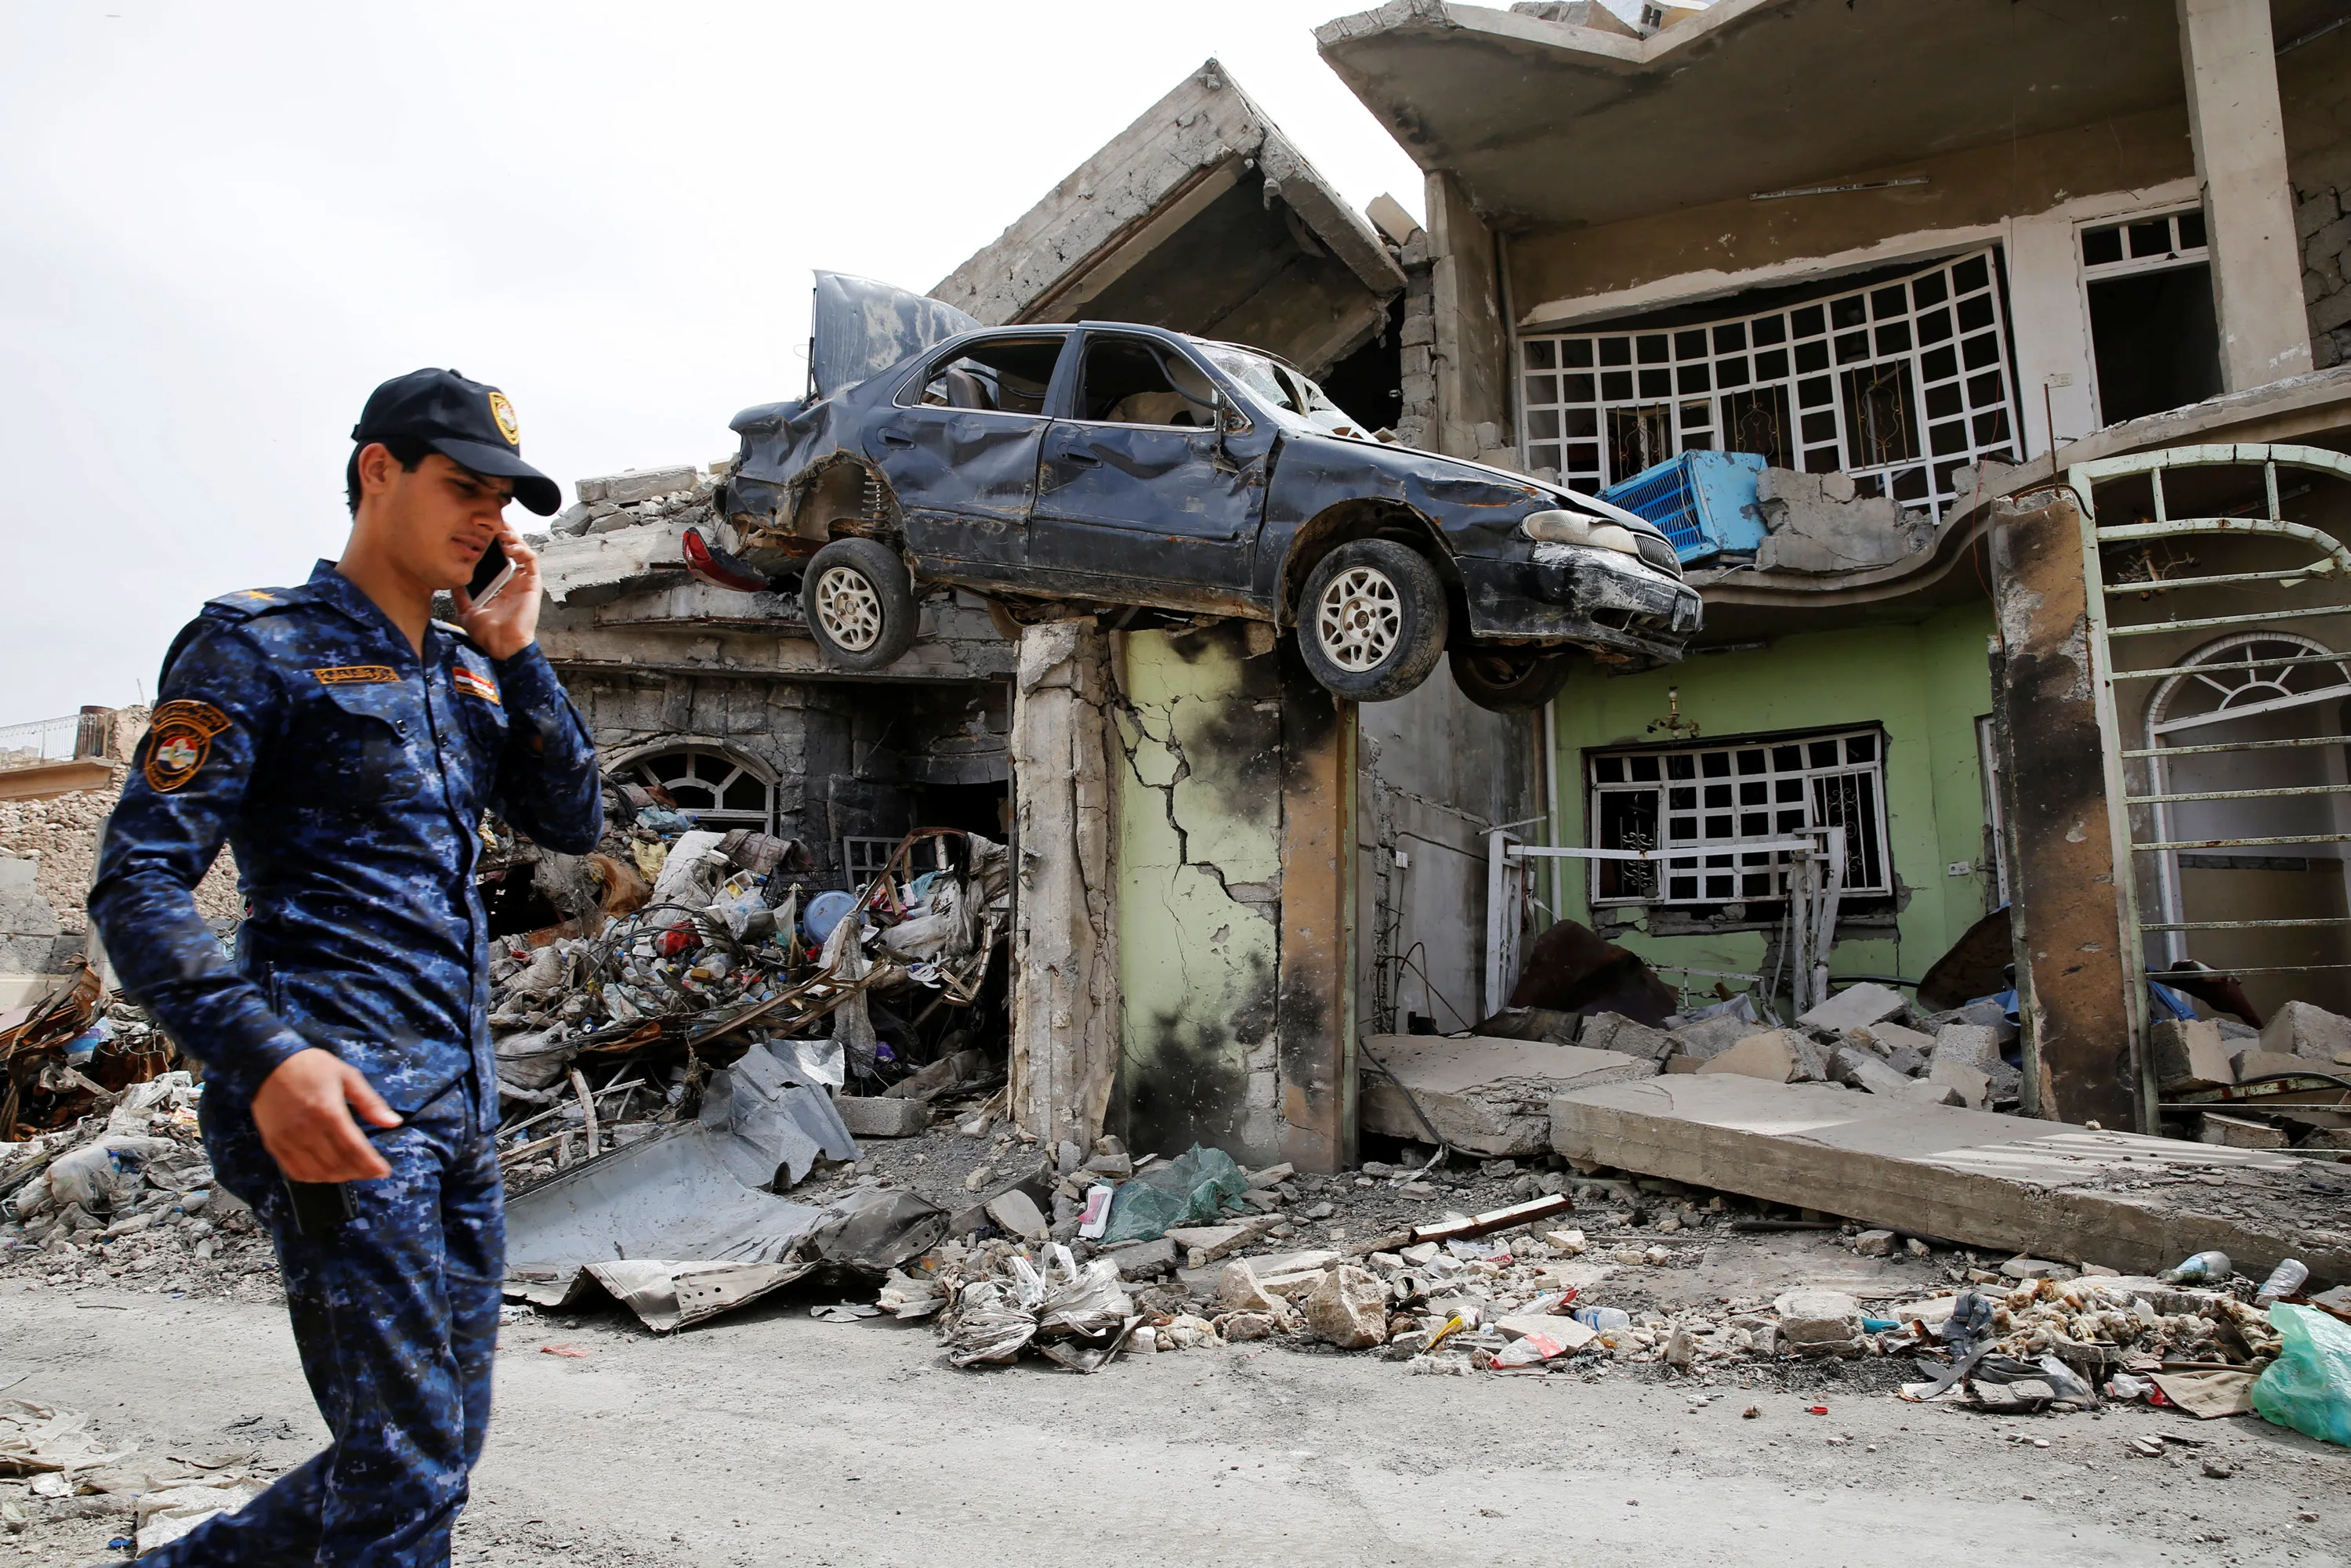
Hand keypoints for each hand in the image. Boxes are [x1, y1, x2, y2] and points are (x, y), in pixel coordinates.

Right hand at [252, 1048, 401, 1182]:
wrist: (267, 1062)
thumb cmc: (312, 1066)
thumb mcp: (347, 1076)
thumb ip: (370, 1102)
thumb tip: (394, 1122)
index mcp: (328, 1111)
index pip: (353, 1148)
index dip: (370, 1164)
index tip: (384, 1171)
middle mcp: (307, 1130)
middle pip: (337, 1163)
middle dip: (358, 1172)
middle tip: (370, 1171)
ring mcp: (288, 1140)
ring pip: (317, 1172)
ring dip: (338, 1177)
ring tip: (352, 1172)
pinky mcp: (274, 1144)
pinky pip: (295, 1171)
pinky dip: (313, 1177)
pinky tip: (326, 1173)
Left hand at [454, 525, 541, 659]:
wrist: (501, 645)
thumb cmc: (487, 633)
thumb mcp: (466, 610)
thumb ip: (460, 594)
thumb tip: (450, 579)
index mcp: (499, 587)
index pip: (497, 558)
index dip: (491, 543)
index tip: (478, 531)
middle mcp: (513, 582)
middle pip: (511, 550)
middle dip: (502, 533)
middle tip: (490, 522)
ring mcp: (524, 582)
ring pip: (523, 550)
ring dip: (513, 537)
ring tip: (499, 530)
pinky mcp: (532, 583)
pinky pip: (531, 560)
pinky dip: (521, 549)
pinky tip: (508, 545)